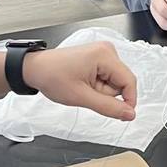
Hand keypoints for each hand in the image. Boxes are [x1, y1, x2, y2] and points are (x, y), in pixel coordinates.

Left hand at [22, 42, 136, 119]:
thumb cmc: (52, 77)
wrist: (36, 69)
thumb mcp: (81, 97)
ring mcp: (103, 53)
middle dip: (107, 94)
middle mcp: (107, 50)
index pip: (129, 81)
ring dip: (101, 91)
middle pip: (122, 82)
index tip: (122, 115)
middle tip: (87, 93)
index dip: (128, 101)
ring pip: (114, 82)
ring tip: (82, 87)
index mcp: (104, 55)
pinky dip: (97, 86)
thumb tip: (129, 114)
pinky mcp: (98, 58)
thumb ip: (109, 107)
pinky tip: (83, 83)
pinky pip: (107, 78)